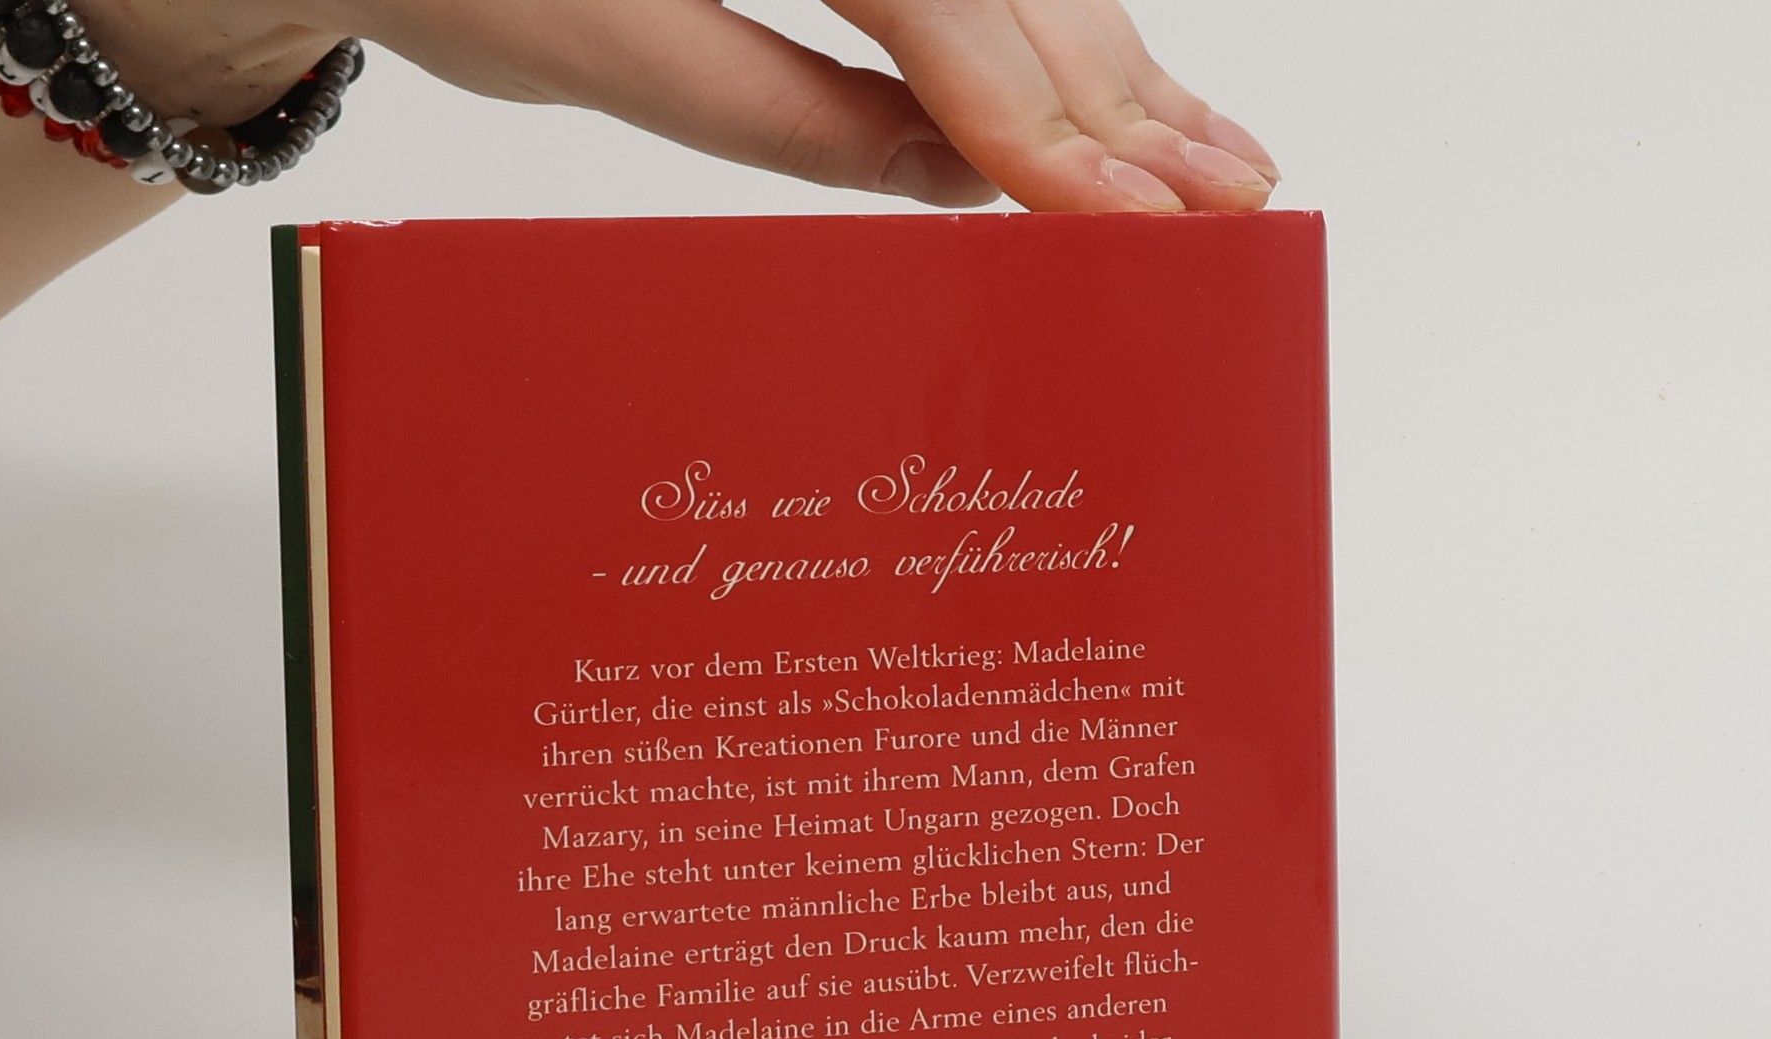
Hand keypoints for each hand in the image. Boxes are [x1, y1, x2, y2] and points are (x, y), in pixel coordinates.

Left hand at [265, 0, 1278, 212]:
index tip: (1120, 220)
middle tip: (1222, 203)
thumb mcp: (604, 50)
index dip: (1035, 114)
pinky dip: (1039, 32)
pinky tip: (1116, 91)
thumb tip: (961, 178)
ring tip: (1210, 160)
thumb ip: (785, 112)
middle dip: (1112, 94)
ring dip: (1113, 62)